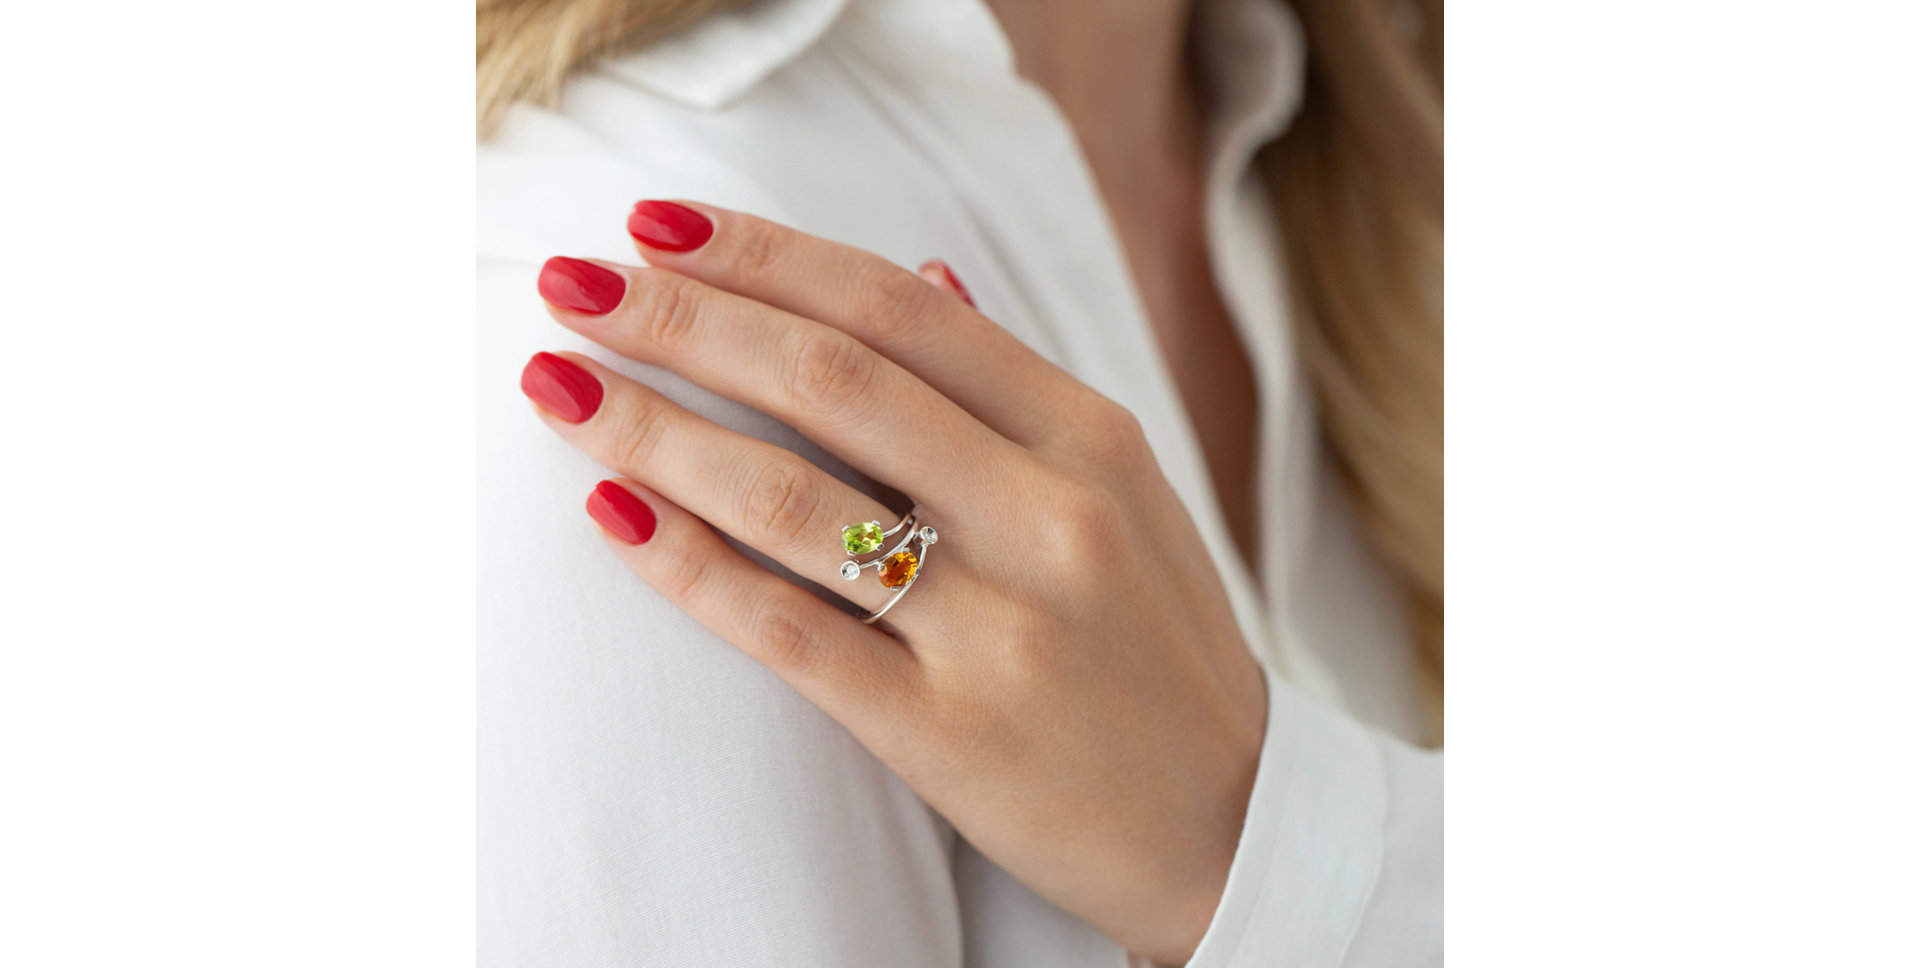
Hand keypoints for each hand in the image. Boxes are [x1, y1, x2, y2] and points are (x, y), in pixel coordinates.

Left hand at [521, 200, 1267, 964]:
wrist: (1233, 822)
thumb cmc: (1159, 644)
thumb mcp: (1128, 494)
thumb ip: (1019, 390)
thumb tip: (925, 271)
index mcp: (1089, 437)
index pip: (900, 309)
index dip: (765, 255)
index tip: (658, 227)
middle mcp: (1048, 516)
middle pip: (829, 380)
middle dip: (683, 319)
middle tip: (571, 285)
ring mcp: (999, 627)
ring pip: (793, 498)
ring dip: (655, 431)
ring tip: (559, 386)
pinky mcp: (946, 730)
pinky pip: (789, 632)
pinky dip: (688, 567)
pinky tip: (613, 514)